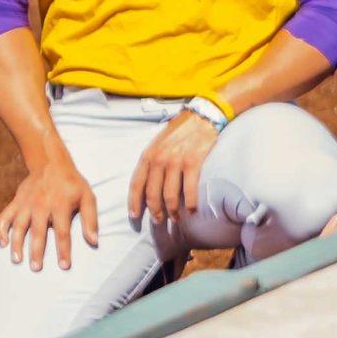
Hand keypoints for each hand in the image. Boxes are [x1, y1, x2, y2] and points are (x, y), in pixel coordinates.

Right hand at [0, 156, 98, 271]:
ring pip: (19, 226)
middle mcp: (42, 205)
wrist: (51, 162)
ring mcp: (27, 203)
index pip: (62, 232)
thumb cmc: (72, 184)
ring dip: (16, 244)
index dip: (63, 250)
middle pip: (38, 231)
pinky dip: (1, 230)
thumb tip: (94, 242)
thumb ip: (90, 219)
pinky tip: (2, 243)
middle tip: (36, 268)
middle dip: (36, 251)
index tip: (64, 266)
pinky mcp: (16, 202)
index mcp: (61, 204)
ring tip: (17, 260)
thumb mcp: (87, 197)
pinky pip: (5, 217)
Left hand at [128, 110, 221, 225]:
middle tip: (159, 221)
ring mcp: (176, 161)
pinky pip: (190, 189)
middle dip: (155, 212)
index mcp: (148, 154)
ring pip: (170, 195)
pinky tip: (192, 210)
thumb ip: (151, 161)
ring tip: (175, 218)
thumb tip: (146, 184)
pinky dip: (191, 203)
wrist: (201, 116)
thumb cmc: (180, 130)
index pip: (136, 184)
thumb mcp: (158, 142)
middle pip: (152, 194)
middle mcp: (160, 159)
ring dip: (172, 211)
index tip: (134, 216)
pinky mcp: (194, 162)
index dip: (134, 202)